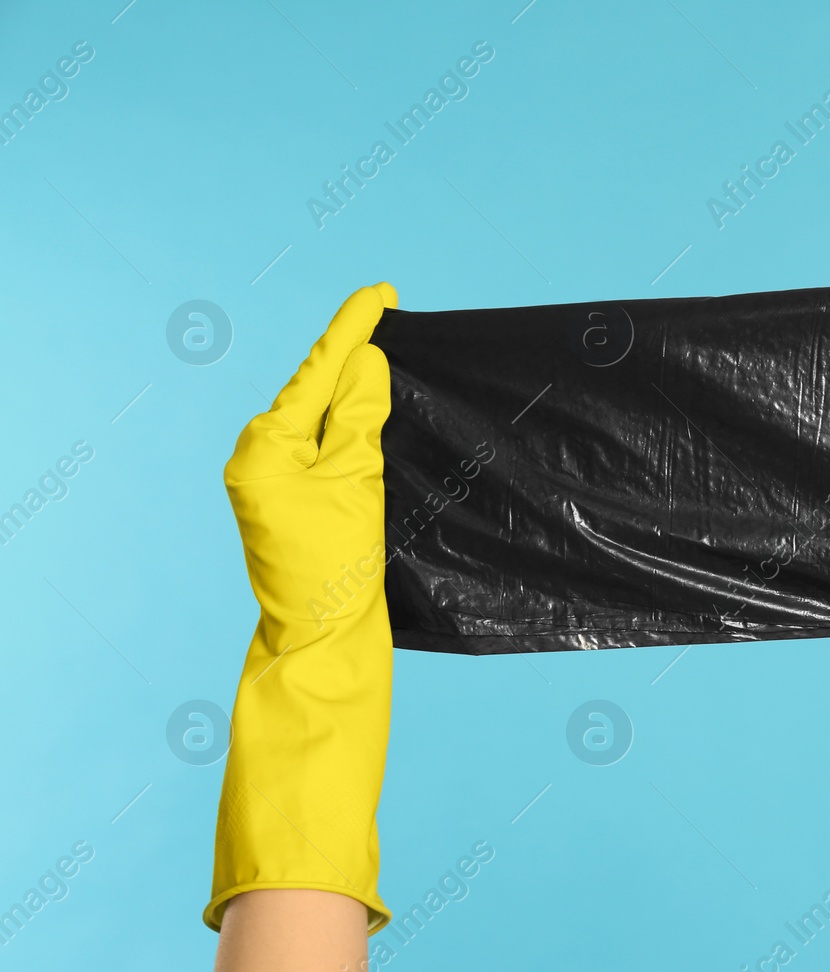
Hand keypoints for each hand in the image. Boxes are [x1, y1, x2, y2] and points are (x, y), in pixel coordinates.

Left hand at [205, 283, 397, 932]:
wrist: (322, 639)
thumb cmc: (337, 567)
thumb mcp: (357, 480)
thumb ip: (359, 415)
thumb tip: (364, 361)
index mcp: (265, 446)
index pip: (318, 371)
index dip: (352, 329)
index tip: (382, 293)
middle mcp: (257, 457)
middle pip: (313, 389)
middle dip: (351, 357)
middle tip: (392, 320)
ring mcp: (269, 480)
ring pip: (319, 418)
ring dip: (352, 393)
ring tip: (388, 361)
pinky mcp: (290, 500)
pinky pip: (322, 446)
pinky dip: (348, 427)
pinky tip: (373, 415)